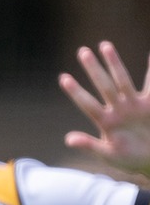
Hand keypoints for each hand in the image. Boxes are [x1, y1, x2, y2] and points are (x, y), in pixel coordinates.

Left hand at [61, 42, 149, 177]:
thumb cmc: (129, 159)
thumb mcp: (108, 154)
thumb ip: (89, 146)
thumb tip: (68, 139)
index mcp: (106, 122)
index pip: (87, 103)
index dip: (76, 92)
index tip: (63, 77)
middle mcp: (118, 109)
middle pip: (103, 85)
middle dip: (93, 69)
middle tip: (82, 51)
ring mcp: (134, 105)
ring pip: (122, 80)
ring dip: (114, 63)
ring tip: (105, 45)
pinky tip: (149, 54)